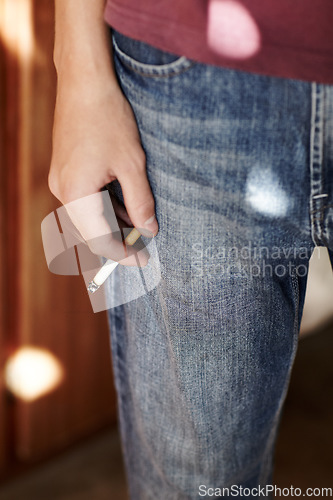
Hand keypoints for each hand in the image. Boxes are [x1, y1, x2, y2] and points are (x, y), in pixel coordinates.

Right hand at [48, 72, 158, 266]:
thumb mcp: (132, 164)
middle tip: (145, 249)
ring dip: (112, 226)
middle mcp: (62, 191)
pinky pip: (85, 201)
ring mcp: (62, 181)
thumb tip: (149, 230)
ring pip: (88, 217)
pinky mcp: (66, 171)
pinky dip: (105, 209)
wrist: (84, 81)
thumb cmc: (108, 119)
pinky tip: (125, 210)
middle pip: (90, 233)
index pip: (99, 240)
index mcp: (76, 194)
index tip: (144, 261)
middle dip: (118, 243)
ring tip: (140, 230)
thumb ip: (140, 202)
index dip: (123, 255)